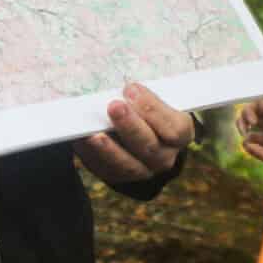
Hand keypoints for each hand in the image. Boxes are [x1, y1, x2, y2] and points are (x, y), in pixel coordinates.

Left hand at [74, 82, 194, 185]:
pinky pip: (106, 169)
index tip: (131, 89)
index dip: (152, 109)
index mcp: (180, 134)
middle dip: (130, 126)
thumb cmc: (148, 108)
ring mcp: (143, 170)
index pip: (173, 128)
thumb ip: (142, 95)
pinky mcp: (119, 176)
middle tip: (114, 106)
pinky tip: (81, 141)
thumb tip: (123, 86)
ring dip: (110, 149)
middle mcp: (165, 157)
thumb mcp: (155, 100)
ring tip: (94, 134)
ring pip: (128, 165)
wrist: (141, 133)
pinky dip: (93, 156)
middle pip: (149, 146)